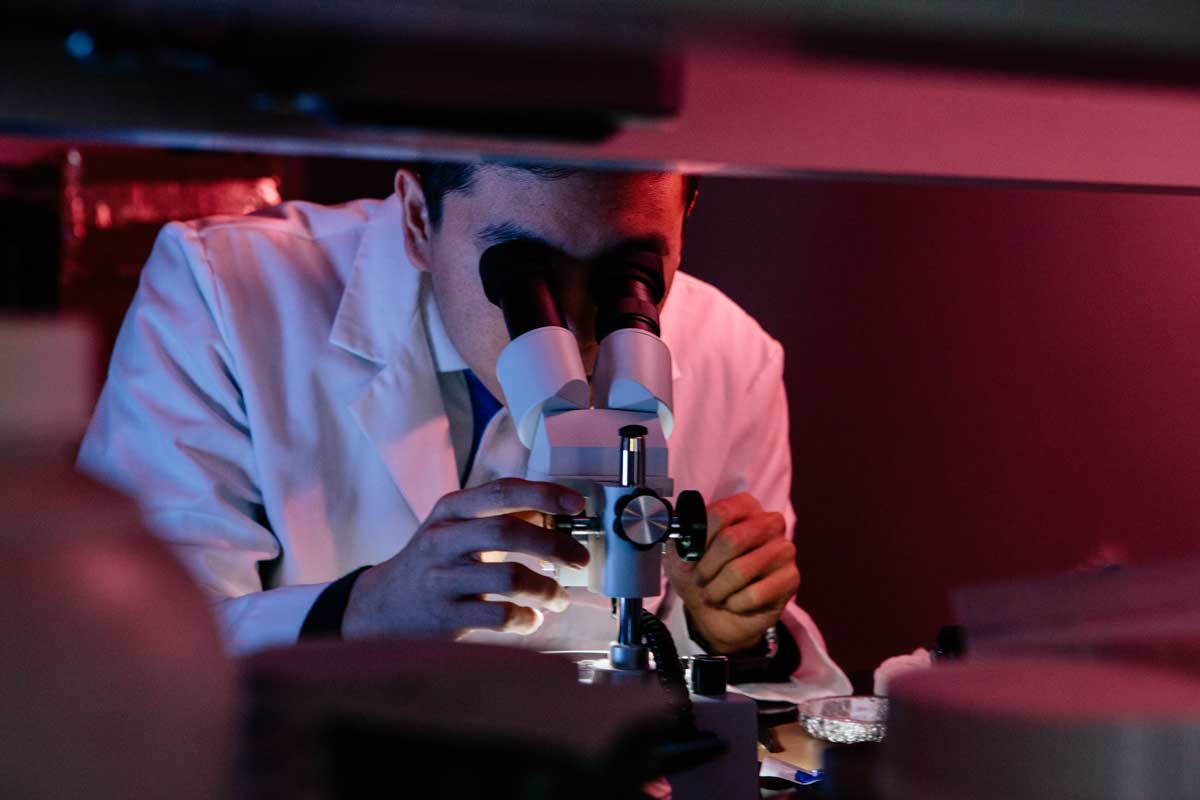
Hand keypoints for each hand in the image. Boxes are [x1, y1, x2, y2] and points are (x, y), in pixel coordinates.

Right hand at [343, 478, 588, 638]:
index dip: (545, 495)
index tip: (576, 504)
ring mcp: (442, 579)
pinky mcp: (445, 617)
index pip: (502, 492)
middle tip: (579, 559)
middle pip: (508, 532)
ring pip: (509, 578)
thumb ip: (498, 517)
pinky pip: (499, 617)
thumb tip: (553, 514)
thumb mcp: (455, 529)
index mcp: (450, 511)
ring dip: (546, 589)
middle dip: (555, 546)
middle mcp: (443, 540)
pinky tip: (532, 619)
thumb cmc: (431, 564)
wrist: (380, 606)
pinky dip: (526, 619)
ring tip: (558, 597)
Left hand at [664, 493, 797, 653]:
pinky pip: (755, 594)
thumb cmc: (701, 574)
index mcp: (744, 507)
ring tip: (713, 594)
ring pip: (741, 570)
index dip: (700, 539)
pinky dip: (734, 604)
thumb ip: (681, 536)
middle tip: (699, 580)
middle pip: (731, 540)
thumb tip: (684, 532)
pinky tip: (734, 603)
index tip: (690, 557)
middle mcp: (769, 523)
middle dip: (707, 568)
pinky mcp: (791, 578)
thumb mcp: (682, 552)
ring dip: (717, 590)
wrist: (715, 611)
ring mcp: (783, 550)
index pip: (721, 512)